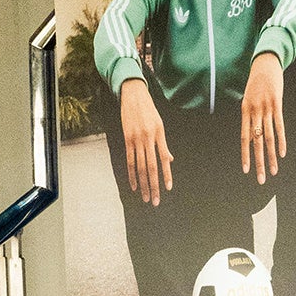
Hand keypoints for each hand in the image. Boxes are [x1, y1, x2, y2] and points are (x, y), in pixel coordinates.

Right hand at [120, 78, 171, 204]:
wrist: (133, 94)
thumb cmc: (149, 110)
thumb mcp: (160, 124)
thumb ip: (163, 144)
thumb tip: (169, 159)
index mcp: (159, 135)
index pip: (163, 160)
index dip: (166, 175)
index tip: (168, 189)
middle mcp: (148, 138)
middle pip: (152, 167)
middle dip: (154, 186)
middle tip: (155, 200)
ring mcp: (136, 139)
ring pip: (141, 167)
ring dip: (143, 184)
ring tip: (145, 197)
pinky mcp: (127, 138)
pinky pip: (130, 160)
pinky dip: (132, 174)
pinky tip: (133, 185)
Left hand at [240, 52, 285, 184]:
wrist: (264, 62)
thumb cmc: (257, 81)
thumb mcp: (249, 97)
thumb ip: (250, 114)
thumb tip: (252, 130)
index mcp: (244, 111)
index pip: (244, 138)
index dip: (245, 155)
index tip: (246, 170)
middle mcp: (253, 112)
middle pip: (256, 142)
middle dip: (258, 162)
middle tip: (261, 179)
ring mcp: (266, 108)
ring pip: (268, 138)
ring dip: (270, 156)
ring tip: (274, 171)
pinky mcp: (276, 104)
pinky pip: (279, 126)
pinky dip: (281, 141)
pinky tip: (282, 154)